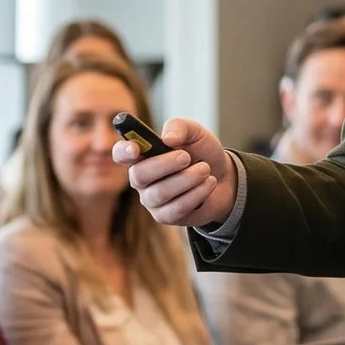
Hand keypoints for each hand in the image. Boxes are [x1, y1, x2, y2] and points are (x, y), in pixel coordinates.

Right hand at [118, 119, 236, 228]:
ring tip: (206, 169)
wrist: (224, 178)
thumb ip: (180, 127)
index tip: (136, 148)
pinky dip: (197, 193)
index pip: (121, 154)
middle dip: (164, 165)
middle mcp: (141, 179)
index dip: (123, 151)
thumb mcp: (195, 133)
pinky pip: (176, 208)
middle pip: (138, 175)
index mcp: (142, 155)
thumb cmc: (202, 153)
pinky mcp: (165, 216)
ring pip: (160, 193)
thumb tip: (168, 139)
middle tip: (186, 157)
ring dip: (187, 179)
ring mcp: (151, 200)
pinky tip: (209, 183)